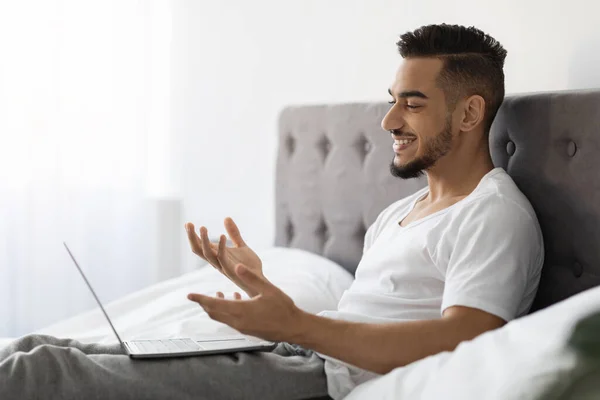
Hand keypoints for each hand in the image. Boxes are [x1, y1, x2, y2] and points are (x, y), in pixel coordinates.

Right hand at [185, 217, 263, 296]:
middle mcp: (216, 261)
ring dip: (204, 241)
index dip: (193, 236)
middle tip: (188, 224)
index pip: (200, 246)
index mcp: (217, 255)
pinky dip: (221, 247)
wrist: (259, 281)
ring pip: (208, 254)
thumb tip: (226, 218)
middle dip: (192, 237)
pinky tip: (222, 235)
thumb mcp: (241, 245)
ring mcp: (222, 266)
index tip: (188, 223)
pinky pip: (223, 258)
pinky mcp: (231, 270)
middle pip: (198, 250)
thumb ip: (234, 233)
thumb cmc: (248, 266)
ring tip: (203, 227)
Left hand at [187, 264, 304, 342]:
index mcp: (240, 310)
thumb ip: (250, 277)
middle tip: (197, 295)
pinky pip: (231, 319)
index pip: (213, 304)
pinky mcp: (247, 329)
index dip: (200, 299)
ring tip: (215, 294)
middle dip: (204, 303)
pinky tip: (235, 299)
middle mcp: (238, 321)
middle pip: (214, 312)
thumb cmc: (283, 308)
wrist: (293, 327)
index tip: (189, 295)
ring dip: (216, 306)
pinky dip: (228, 309)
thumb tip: (236, 265)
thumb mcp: (267, 289)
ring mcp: (242, 327)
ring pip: (222, 317)